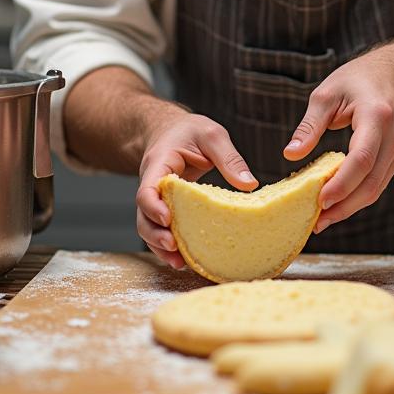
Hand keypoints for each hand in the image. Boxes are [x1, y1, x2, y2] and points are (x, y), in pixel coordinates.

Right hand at [136, 111, 256, 268]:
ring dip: (160, 246)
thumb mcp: (212, 134)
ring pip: (149, 227)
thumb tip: (249, 185)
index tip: (168, 220)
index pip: (146, 189)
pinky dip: (169, 245)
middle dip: (156, 235)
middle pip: (143, 216)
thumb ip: (229, 157)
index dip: (153, 207)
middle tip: (174, 248)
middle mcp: (152, 184)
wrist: (170, 130)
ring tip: (180, 263)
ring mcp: (156, 199)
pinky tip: (184, 259)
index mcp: (158, 164)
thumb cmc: (188, 130)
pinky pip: (161, 228)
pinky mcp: (165, 208)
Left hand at [285, 44, 393, 233]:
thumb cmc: (357, 80)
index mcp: (377, 115)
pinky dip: (359, 195)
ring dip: (351, 206)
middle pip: (371, 181)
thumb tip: (290, 154)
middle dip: (344, 206)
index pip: (361, 158)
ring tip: (323, 218)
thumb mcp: (326, 94)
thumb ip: (310, 126)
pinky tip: (339, 202)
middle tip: (317, 222)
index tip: (320, 201)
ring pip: (377, 187)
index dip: (342, 184)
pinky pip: (380, 181)